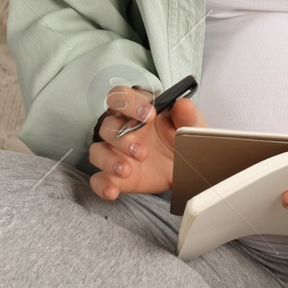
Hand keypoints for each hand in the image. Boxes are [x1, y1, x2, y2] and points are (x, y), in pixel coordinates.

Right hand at [88, 86, 206, 199]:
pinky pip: (98, 179)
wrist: (187, 167)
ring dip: (109, 160)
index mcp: (138, 110)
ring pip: (97, 151)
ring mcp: (116, 152)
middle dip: (121, 138)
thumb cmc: (183, 139)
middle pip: (107, 125)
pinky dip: (102, 184)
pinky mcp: (114, 175)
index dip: (129, 103)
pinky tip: (113, 190)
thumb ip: (188, 116)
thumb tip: (182, 105)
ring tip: (127, 170)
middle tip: (142, 151)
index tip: (148, 115)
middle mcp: (122, 129)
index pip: (120, 96)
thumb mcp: (191, 126)